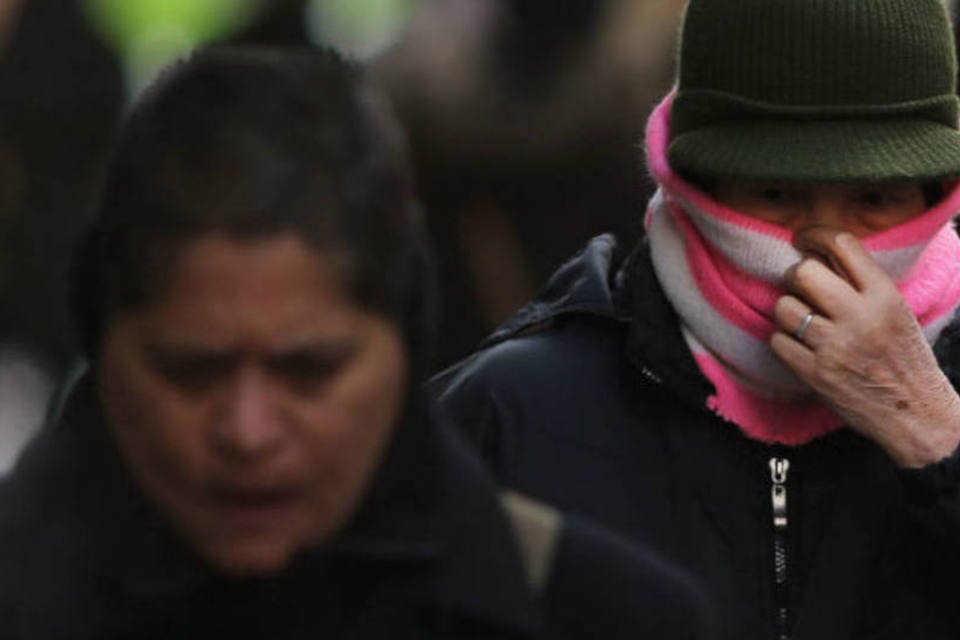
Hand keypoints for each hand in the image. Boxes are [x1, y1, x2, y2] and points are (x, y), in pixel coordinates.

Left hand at [770, 226, 959, 467]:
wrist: (915, 414)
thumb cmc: (904, 359)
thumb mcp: (895, 311)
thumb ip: (862, 284)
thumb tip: (817, 255)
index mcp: (884, 295)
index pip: (842, 244)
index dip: (814, 234)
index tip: (801, 238)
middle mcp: (859, 316)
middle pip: (803, 272)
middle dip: (793, 276)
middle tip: (798, 287)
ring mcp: (835, 346)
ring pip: (784, 306)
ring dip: (787, 312)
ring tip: (802, 322)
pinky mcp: (815, 373)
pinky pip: (777, 341)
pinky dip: (783, 342)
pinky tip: (799, 347)